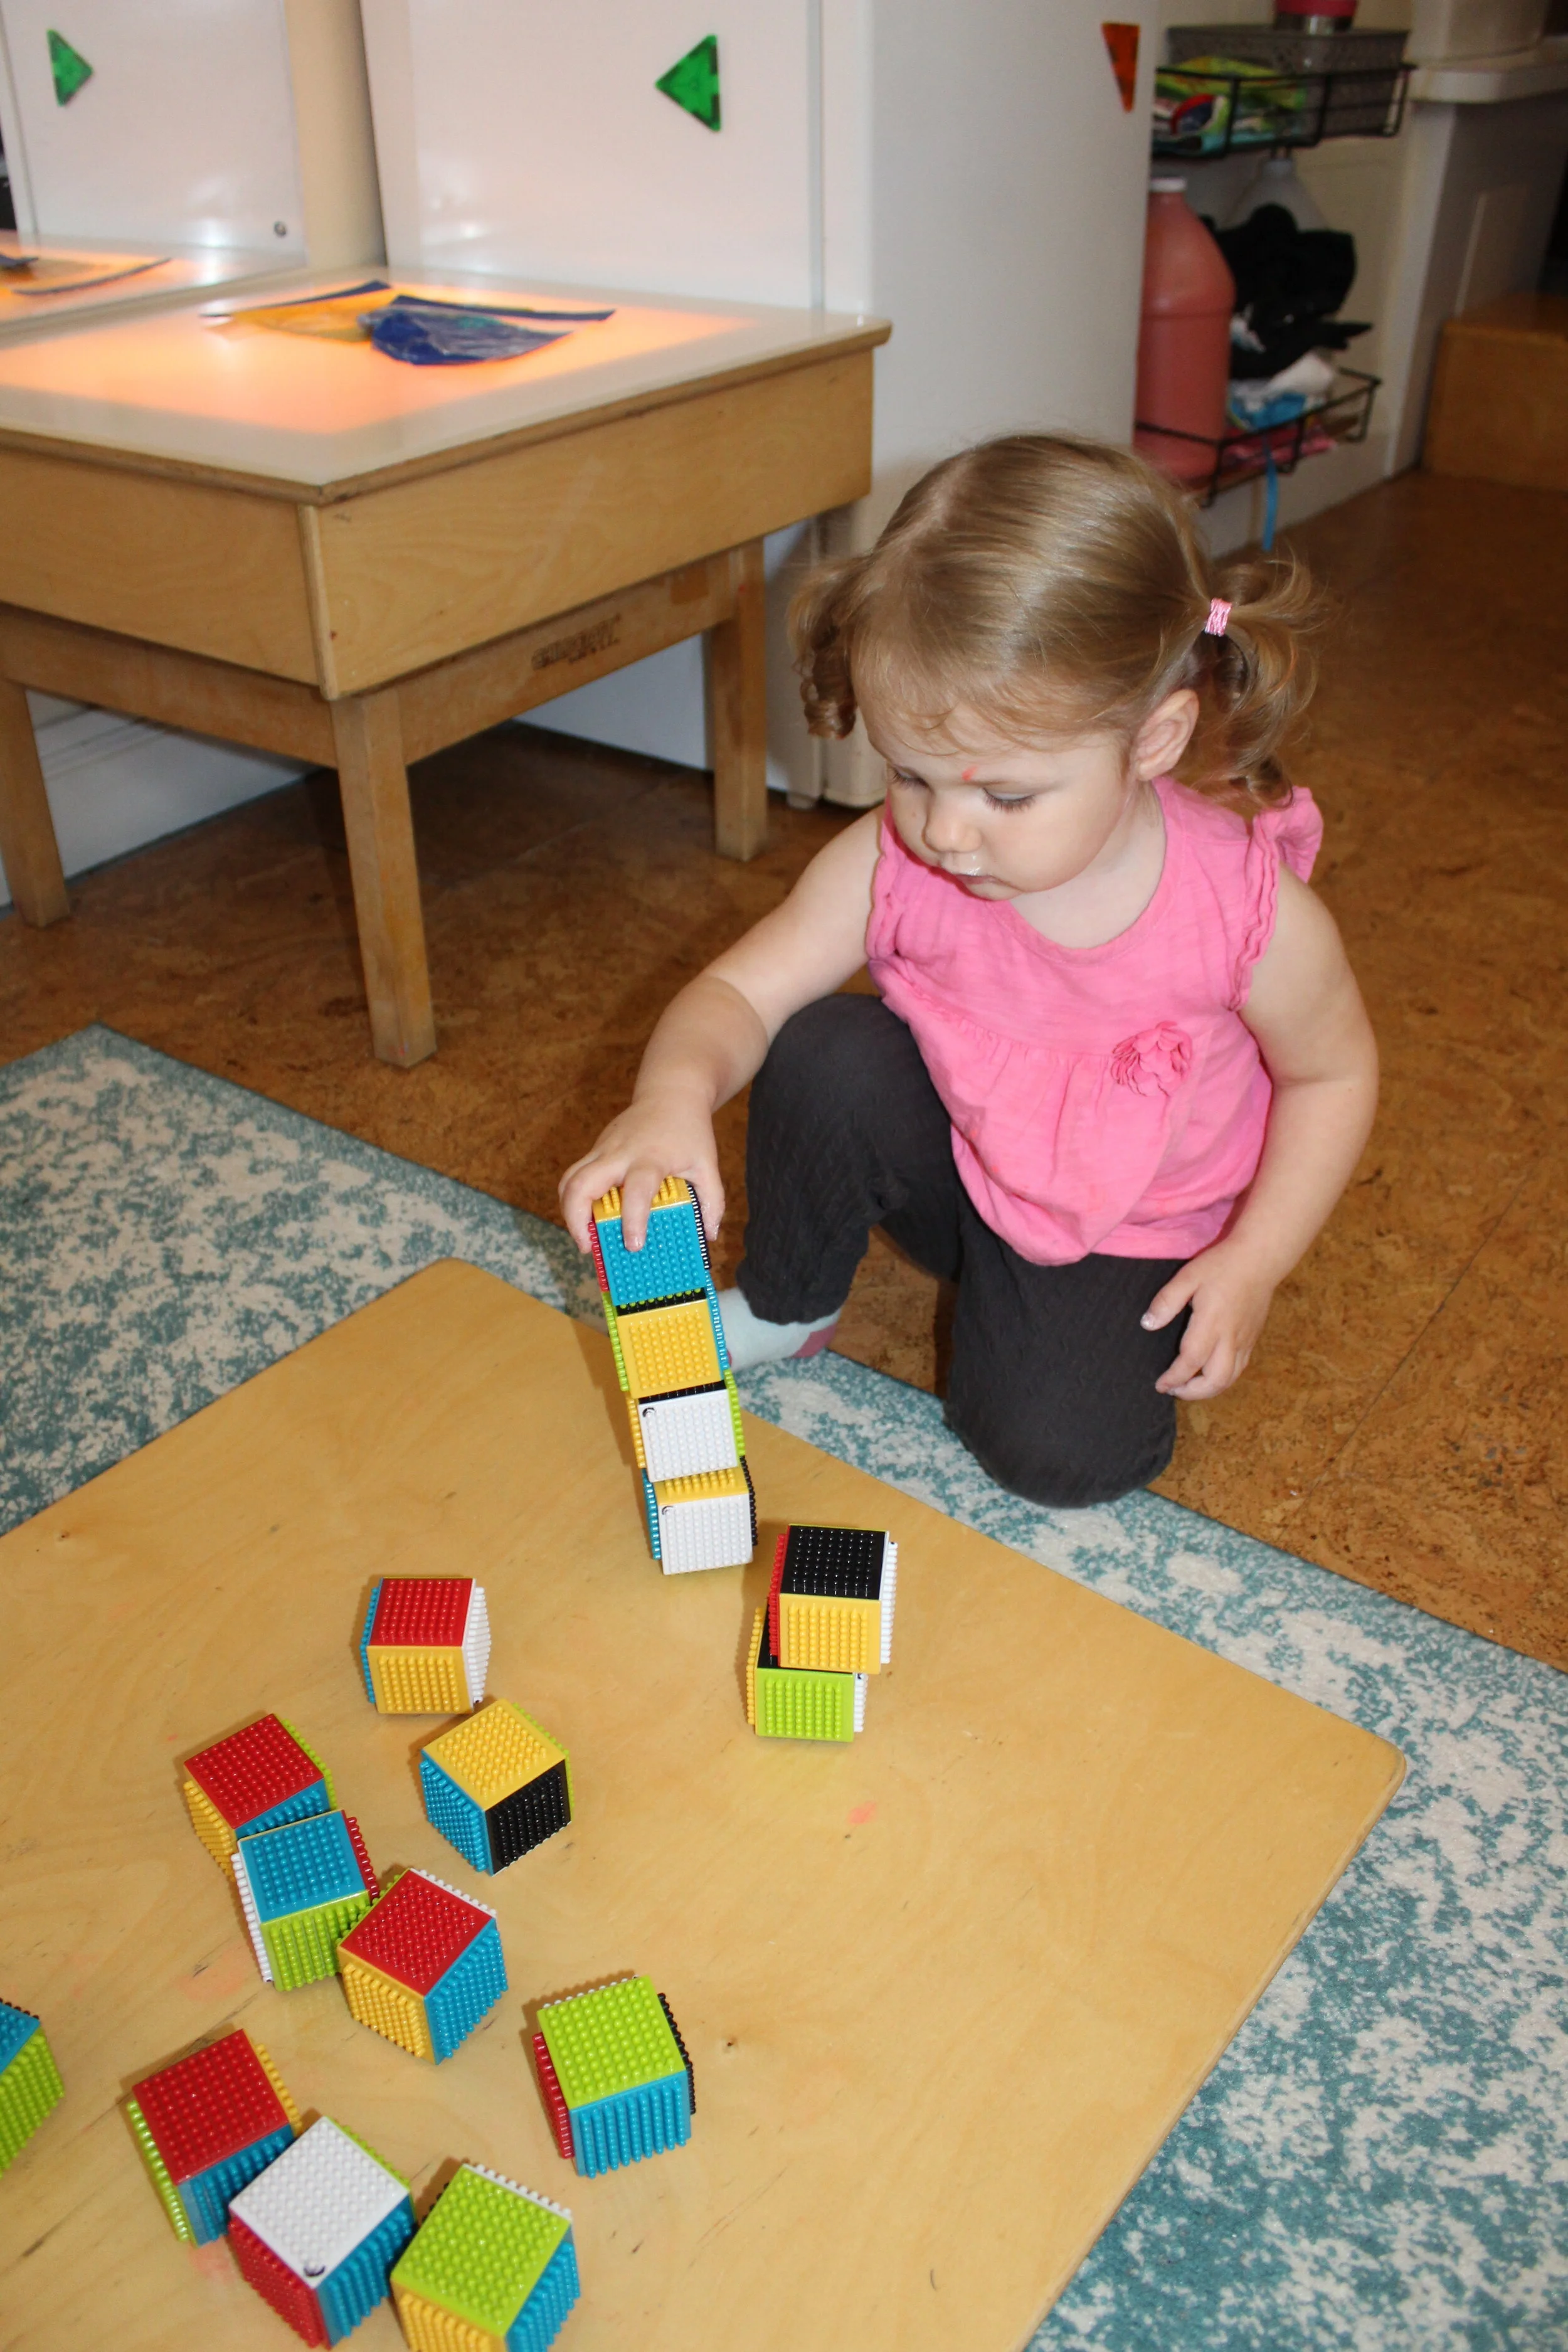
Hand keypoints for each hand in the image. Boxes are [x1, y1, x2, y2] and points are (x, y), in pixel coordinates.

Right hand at [558, 1086, 722, 1253]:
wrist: (671, 1093)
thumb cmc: (690, 1131)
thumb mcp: (707, 1164)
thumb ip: (712, 1200)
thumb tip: (709, 1234)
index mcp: (651, 1158)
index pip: (637, 1190)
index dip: (633, 1219)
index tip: (633, 1245)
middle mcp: (620, 1153)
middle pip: (581, 1183)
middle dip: (576, 1219)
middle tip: (587, 1246)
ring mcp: (603, 1149)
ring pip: (569, 1179)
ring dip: (568, 1211)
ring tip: (583, 1237)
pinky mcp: (596, 1150)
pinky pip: (574, 1175)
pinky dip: (574, 1199)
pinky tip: (587, 1219)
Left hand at [1142, 1243, 1276, 1400]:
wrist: (1260, 1259)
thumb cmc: (1222, 1265)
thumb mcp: (1188, 1276)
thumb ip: (1166, 1301)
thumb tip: (1147, 1324)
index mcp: (1212, 1323)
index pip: (1191, 1361)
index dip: (1174, 1378)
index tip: (1160, 1385)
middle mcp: (1231, 1337)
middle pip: (1215, 1380)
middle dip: (1192, 1393)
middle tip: (1173, 1389)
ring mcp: (1245, 1340)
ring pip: (1230, 1379)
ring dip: (1208, 1390)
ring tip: (1188, 1386)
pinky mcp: (1253, 1338)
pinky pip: (1239, 1368)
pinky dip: (1222, 1379)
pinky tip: (1209, 1373)